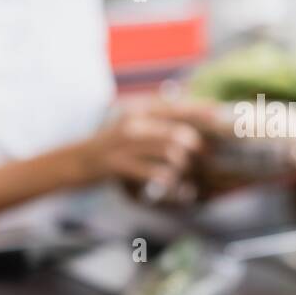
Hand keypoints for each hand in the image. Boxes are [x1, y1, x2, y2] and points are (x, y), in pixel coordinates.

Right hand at [78, 99, 207, 195]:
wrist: (75, 160)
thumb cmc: (109, 145)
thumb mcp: (130, 125)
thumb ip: (156, 121)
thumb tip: (189, 125)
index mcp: (138, 110)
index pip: (175, 106)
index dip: (199, 110)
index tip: (219, 113)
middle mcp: (133, 123)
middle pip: (178, 131)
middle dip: (197, 146)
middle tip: (206, 157)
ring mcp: (125, 144)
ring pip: (169, 152)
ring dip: (183, 167)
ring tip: (187, 175)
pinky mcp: (118, 164)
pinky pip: (152, 173)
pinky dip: (168, 181)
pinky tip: (174, 188)